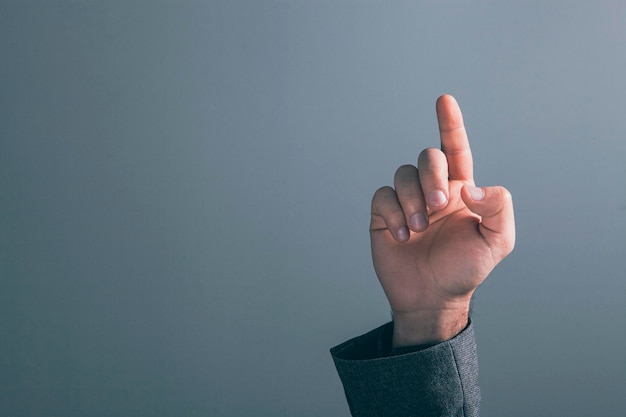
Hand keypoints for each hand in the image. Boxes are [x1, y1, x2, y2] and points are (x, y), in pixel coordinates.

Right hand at [370, 95, 514, 346]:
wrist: (431, 298)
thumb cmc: (465, 269)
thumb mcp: (497, 242)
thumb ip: (498, 208)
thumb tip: (472, 186)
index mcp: (460, 190)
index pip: (456, 149)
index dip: (450, 124)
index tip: (444, 100)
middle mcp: (432, 189)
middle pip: (427, 157)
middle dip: (431, 176)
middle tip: (437, 206)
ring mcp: (407, 201)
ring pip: (402, 174)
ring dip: (411, 199)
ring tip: (418, 228)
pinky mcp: (383, 215)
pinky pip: (382, 196)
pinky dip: (392, 212)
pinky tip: (401, 235)